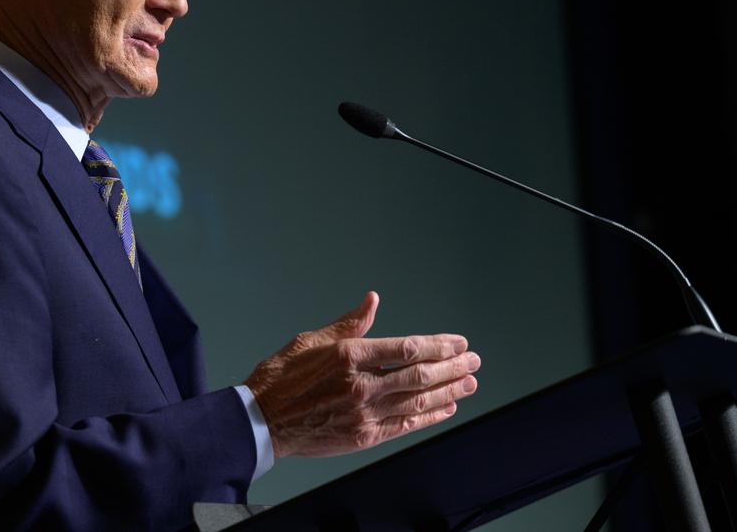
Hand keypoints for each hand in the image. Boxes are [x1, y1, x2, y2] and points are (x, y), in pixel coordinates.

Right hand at [243, 291, 479, 458]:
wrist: (262, 419)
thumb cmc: (283, 376)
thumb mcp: (313, 341)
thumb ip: (350, 323)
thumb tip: (372, 301)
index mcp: (349, 355)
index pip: (408, 349)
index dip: (439, 346)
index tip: (458, 343)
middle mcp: (361, 385)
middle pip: (419, 375)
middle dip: (452, 368)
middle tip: (473, 361)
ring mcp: (364, 413)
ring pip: (417, 401)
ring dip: (448, 391)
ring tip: (469, 383)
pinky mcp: (363, 436)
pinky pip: (405, 425)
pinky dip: (428, 416)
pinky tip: (445, 408)